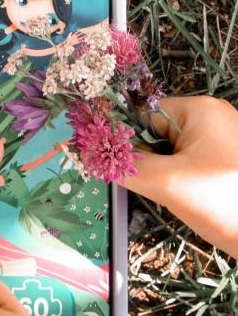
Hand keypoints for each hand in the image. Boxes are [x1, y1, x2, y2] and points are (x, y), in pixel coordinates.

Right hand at [122, 96, 237, 257]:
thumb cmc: (229, 206)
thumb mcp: (167, 184)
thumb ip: (125, 165)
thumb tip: (91, 153)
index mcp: (200, 110)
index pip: (141, 116)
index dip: (129, 143)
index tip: (129, 170)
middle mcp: (212, 117)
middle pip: (155, 134)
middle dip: (152, 162)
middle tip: (167, 187)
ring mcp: (222, 139)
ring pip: (170, 152)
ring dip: (166, 175)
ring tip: (187, 194)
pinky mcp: (225, 160)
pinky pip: (188, 164)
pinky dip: (183, 182)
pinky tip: (197, 198)